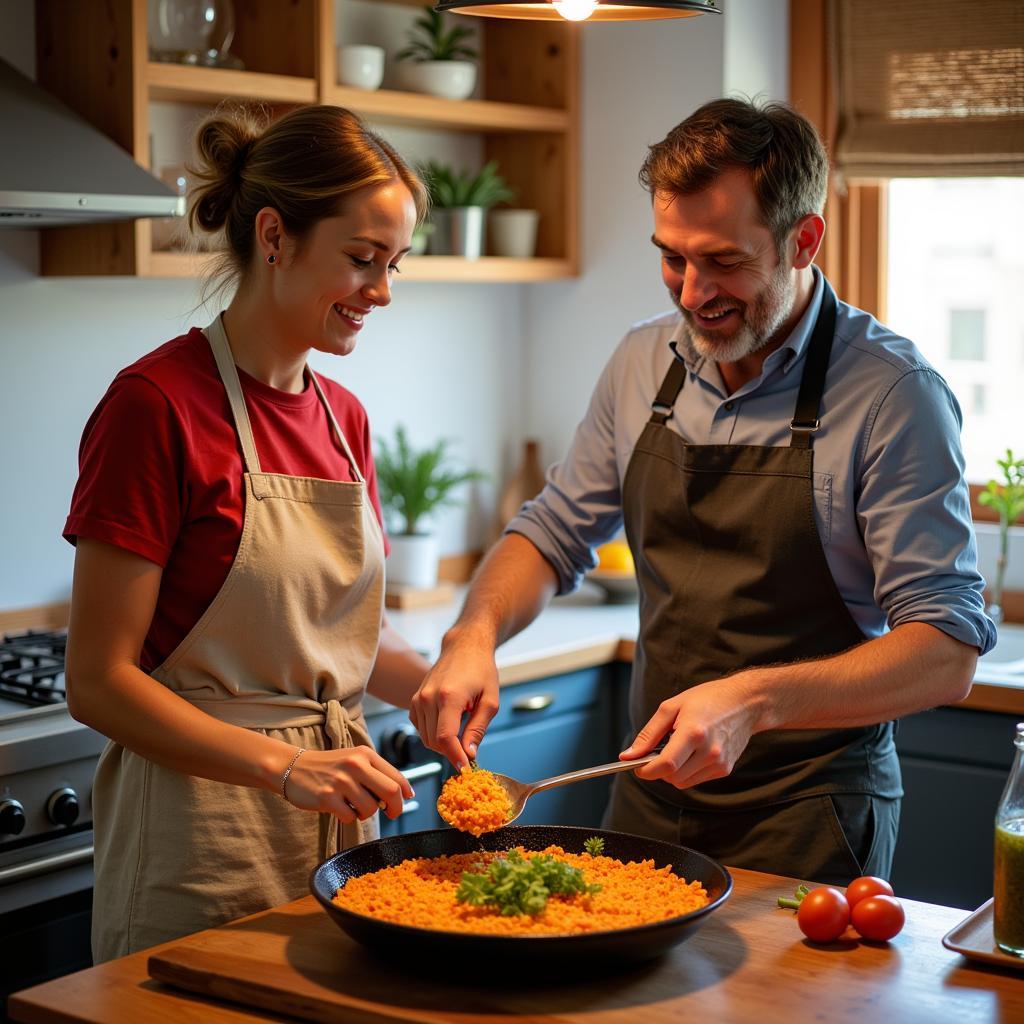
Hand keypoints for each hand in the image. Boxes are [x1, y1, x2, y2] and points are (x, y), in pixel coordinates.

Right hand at [282, 746, 413, 822]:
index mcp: (365, 754)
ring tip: (355, 806)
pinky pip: (350, 817)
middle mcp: (355, 765)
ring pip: (370, 808)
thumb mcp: (355, 760)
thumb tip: (404, 793)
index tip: (407, 800)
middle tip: (392, 813)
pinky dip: (349, 818)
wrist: (293, 768)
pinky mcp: (327, 797)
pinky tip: (340, 809)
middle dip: (396, 808)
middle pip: (390, 792)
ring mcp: (340, 781)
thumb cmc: (329, 767)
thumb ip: (377, 773)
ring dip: (366, 813)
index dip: (405, 792)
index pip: (396, 776)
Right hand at [409, 637, 499, 770]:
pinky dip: (433, 733)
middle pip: (434, 741)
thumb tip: (468, 755)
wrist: (464, 647)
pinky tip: (449, 723)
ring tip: (461, 731)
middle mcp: (428, 697)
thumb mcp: (490, 701)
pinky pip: (420, 728)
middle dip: (451, 752)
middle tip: (469, 750)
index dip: (454, 757)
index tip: (465, 768)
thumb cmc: (481, 671)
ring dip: (443, 743)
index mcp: (449, 697)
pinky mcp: (414, 700)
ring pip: (425, 738)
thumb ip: (478, 729)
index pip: (445, 738)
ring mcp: (418, 698)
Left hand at [622, 673, 761, 788]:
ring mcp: (719, 763)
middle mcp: (709, 751)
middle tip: (655, 752)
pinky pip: (696, 779)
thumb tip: (627, 756)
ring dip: (672, 771)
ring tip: (676, 747)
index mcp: (694, 732)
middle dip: (658, 769)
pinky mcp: (725, 769)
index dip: (646, 770)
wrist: (745, 702)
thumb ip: (648, 734)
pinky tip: (692, 752)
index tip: (636, 766)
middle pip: (672, 777)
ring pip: (682, 782)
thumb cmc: (706, 699)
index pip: (666, 764)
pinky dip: (687, 771)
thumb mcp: (671, 707)